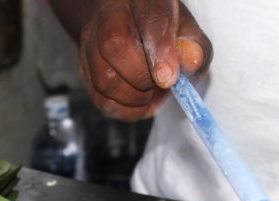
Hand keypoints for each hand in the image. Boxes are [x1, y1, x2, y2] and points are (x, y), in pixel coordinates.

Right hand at [77, 0, 211, 121]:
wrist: (124, 24)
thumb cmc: (158, 27)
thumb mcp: (185, 29)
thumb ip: (193, 45)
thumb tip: (191, 62)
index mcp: (140, 0)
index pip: (149, 19)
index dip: (160, 50)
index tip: (169, 78)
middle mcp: (108, 16)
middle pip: (115, 48)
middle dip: (144, 79)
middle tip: (162, 84)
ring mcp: (90, 44)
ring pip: (104, 80)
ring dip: (135, 98)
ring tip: (152, 92)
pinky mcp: (85, 71)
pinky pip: (101, 101)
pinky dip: (126, 111)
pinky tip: (140, 102)